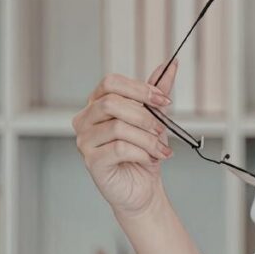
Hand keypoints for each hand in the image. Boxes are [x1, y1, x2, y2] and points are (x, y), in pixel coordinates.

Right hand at [73, 61, 177, 216]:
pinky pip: (120, 149)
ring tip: (160, 149)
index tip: (164, 100)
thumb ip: (157, 93)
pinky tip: (150, 159)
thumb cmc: (144, 153)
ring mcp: (85, 140)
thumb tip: (170, 65)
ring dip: (147, 139)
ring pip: (118, 128)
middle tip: (162, 130)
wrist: (143, 188)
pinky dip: (142, 153)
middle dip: (145, 116)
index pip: (111, 82)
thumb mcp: (155, 119)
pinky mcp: (91, 161)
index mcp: (97, 104)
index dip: (140, 89)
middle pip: (112, 103)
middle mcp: (85, 119)